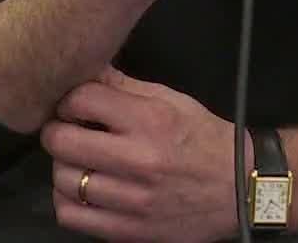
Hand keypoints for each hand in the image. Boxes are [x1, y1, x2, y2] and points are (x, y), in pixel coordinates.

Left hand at [42, 67, 252, 241]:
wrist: (240, 189)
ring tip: (79, 160)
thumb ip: (125, 87)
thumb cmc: (205, 141)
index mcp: (150, 120)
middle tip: (67, 130)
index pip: (80, 99)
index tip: (75, 105)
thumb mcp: (173, 101)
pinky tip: (82, 190)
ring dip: (63, 166)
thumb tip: (86, 70)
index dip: (70, 98)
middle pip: (61, 140)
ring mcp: (131, 200)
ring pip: (61, 179)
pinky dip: (67, 200)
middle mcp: (138, 160)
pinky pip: (70, 215)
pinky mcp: (127, 230)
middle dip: (57, 130)